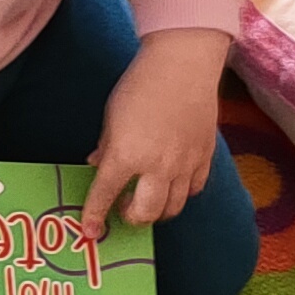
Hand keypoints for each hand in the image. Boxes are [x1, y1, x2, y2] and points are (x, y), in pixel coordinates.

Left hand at [86, 28, 228, 234]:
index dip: (94, 216)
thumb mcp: (111, 116)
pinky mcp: (204, 156)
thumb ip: (106, 146)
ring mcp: (184, 164)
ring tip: (147, 199)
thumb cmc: (141, 84)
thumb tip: (97, 164)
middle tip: (122, 208)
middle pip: (145, 213)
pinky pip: (194, 189)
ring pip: (173, 208)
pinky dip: (182, 193)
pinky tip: (173, 183)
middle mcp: (157, 167)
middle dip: (131, 217)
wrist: (183, 63)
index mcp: (126, 156)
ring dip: (157, 211)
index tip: (89, 230)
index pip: (105, 195)